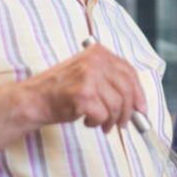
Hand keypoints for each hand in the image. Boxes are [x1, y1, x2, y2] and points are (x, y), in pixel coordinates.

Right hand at [23, 42, 147, 132]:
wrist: (35, 99)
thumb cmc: (62, 90)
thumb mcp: (88, 74)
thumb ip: (110, 81)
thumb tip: (136, 103)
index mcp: (99, 53)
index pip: (129, 72)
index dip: (138, 93)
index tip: (141, 108)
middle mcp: (95, 61)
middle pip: (126, 90)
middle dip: (127, 112)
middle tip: (122, 123)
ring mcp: (89, 77)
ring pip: (116, 105)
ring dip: (111, 120)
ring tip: (101, 124)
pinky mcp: (84, 95)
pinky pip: (103, 115)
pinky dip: (97, 123)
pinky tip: (87, 120)